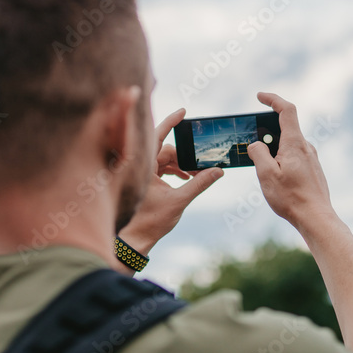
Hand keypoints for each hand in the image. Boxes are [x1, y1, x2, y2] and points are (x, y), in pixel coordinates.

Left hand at [117, 109, 223, 257]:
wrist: (134, 240)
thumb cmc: (150, 222)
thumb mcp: (179, 201)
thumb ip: (199, 184)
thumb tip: (218, 171)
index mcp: (142, 166)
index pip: (157, 136)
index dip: (171, 122)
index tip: (183, 111)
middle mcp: (139, 166)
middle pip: (165, 150)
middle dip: (184, 157)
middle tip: (201, 166)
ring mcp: (140, 173)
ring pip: (164, 160)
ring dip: (180, 166)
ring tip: (195, 175)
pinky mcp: (144, 181)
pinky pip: (160, 168)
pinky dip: (173, 171)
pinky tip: (186, 179)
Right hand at [246, 92, 334, 230]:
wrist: (315, 217)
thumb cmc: (291, 198)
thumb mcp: (266, 174)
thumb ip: (258, 153)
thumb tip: (255, 144)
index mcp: (294, 143)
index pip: (286, 110)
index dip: (273, 99)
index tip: (259, 96)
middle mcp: (306, 147)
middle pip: (285, 129)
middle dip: (266, 133)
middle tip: (252, 147)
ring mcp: (311, 158)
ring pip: (288, 145)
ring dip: (273, 150)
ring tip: (264, 170)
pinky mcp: (312, 169)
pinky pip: (294, 157)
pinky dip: (281, 160)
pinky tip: (276, 180)